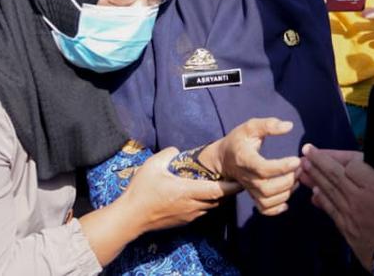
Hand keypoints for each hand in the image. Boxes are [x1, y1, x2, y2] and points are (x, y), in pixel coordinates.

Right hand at [120, 147, 240, 233]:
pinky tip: (202, 196)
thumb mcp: (152, 165)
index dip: (232, 186)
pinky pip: (201, 211)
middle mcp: (192, 205)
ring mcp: (188, 216)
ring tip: (222, 187)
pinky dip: (206, 204)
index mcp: (187, 191)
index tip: (243, 180)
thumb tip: (176, 151)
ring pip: (210, 207)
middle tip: (236, 180)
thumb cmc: (141, 191)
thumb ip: (167, 154)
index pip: (217, 190)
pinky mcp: (183, 222)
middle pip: (218, 200)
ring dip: (217, 198)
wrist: (130, 218)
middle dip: (228, 191)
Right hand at [199, 118, 300, 215]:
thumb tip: (289, 126)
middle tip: (301, 168)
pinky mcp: (253, 196)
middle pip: (267, 188)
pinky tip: (287, 196)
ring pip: (268, 200)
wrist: (224, 158)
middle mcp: (246, 177)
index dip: (281, 167)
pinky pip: (265, 209)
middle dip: (288, 180)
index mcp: (244, 159)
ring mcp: (249, 189)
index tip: (296, 160)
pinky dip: (278, 208)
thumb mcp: (250, 127)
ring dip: (287, 192)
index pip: (263, 169)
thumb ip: (268, 125)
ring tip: (297, 178)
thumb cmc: (239, 141)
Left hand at [299, 145, 373, 270]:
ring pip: (330, 190)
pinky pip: (331, 209)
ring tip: (303, 167)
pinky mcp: (347, 228)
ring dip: (315, 177)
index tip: (330, 151)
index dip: (341, 156)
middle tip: (306, 150)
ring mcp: (351, 213)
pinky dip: (322, 200)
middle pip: (336, 174)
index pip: (353, 164)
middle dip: (319, 161)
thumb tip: (356, 167)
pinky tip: (313, 193)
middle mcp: (360, 197)